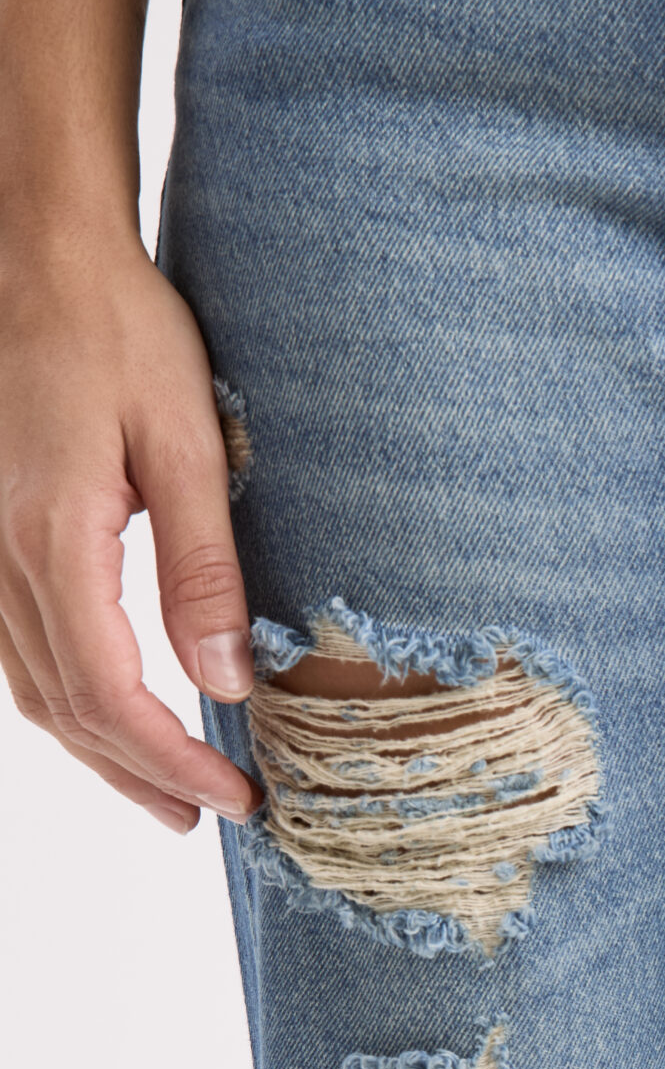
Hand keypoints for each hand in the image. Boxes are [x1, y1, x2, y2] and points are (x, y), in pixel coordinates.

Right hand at [0, 231, 262, 831]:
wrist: (36, 252)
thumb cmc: (117, 328)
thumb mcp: (188, 443)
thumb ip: (204, 569)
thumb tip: (228, 679)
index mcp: (51, 539)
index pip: (109, 696)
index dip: (172, 760)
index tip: (236, 796)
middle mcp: (0, 556)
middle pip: (66, 711)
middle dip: (142, 776)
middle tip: (213, 816)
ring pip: (34, 691)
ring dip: (102, 753)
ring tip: (169, 795)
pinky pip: (17, 651)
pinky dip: (69, 703)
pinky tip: (113, 722)